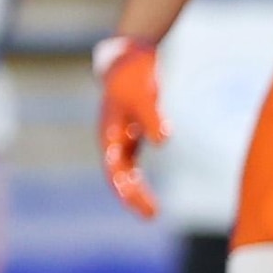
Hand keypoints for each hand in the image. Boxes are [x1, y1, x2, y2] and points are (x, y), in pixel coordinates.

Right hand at [94, 34, 168, 221]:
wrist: (129, 57)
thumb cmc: (134, 76)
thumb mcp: (145, 96)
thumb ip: (153, 118)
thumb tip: (162, 141)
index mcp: (109, 135)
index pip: (117, 173)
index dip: (130, 192)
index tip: (148, 209)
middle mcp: (111, 140)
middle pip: (118, 177)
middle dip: (132, 197)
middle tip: (151, 215)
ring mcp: (118, 137)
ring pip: (122, 172)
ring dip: (133, 190)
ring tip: (150, 211)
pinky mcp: (129, 132)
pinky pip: (129, 163)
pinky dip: (136, 178)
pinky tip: (144, 188)